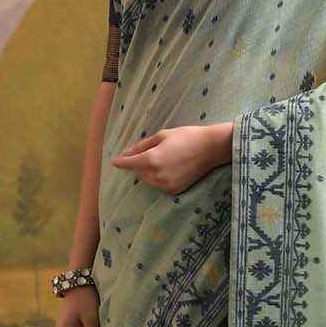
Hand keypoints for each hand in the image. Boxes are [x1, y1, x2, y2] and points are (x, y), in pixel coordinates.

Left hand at [110, 121, 231, 195]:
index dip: (120, 162)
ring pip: (149, 180)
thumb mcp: (162, 136)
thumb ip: (143, 146)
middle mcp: (156, 175)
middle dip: (142, 163)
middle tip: (156, 151)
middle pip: (139, 172)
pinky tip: (173, 167)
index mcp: (151, 160)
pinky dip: (161, 178)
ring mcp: (166, 185)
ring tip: (166, 159)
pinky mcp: (175, 190)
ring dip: (151, 171)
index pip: (129, 164)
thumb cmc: (187, 137)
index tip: (114, 161)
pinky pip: (161, 185)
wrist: (211, 148)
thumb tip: (127, 152)